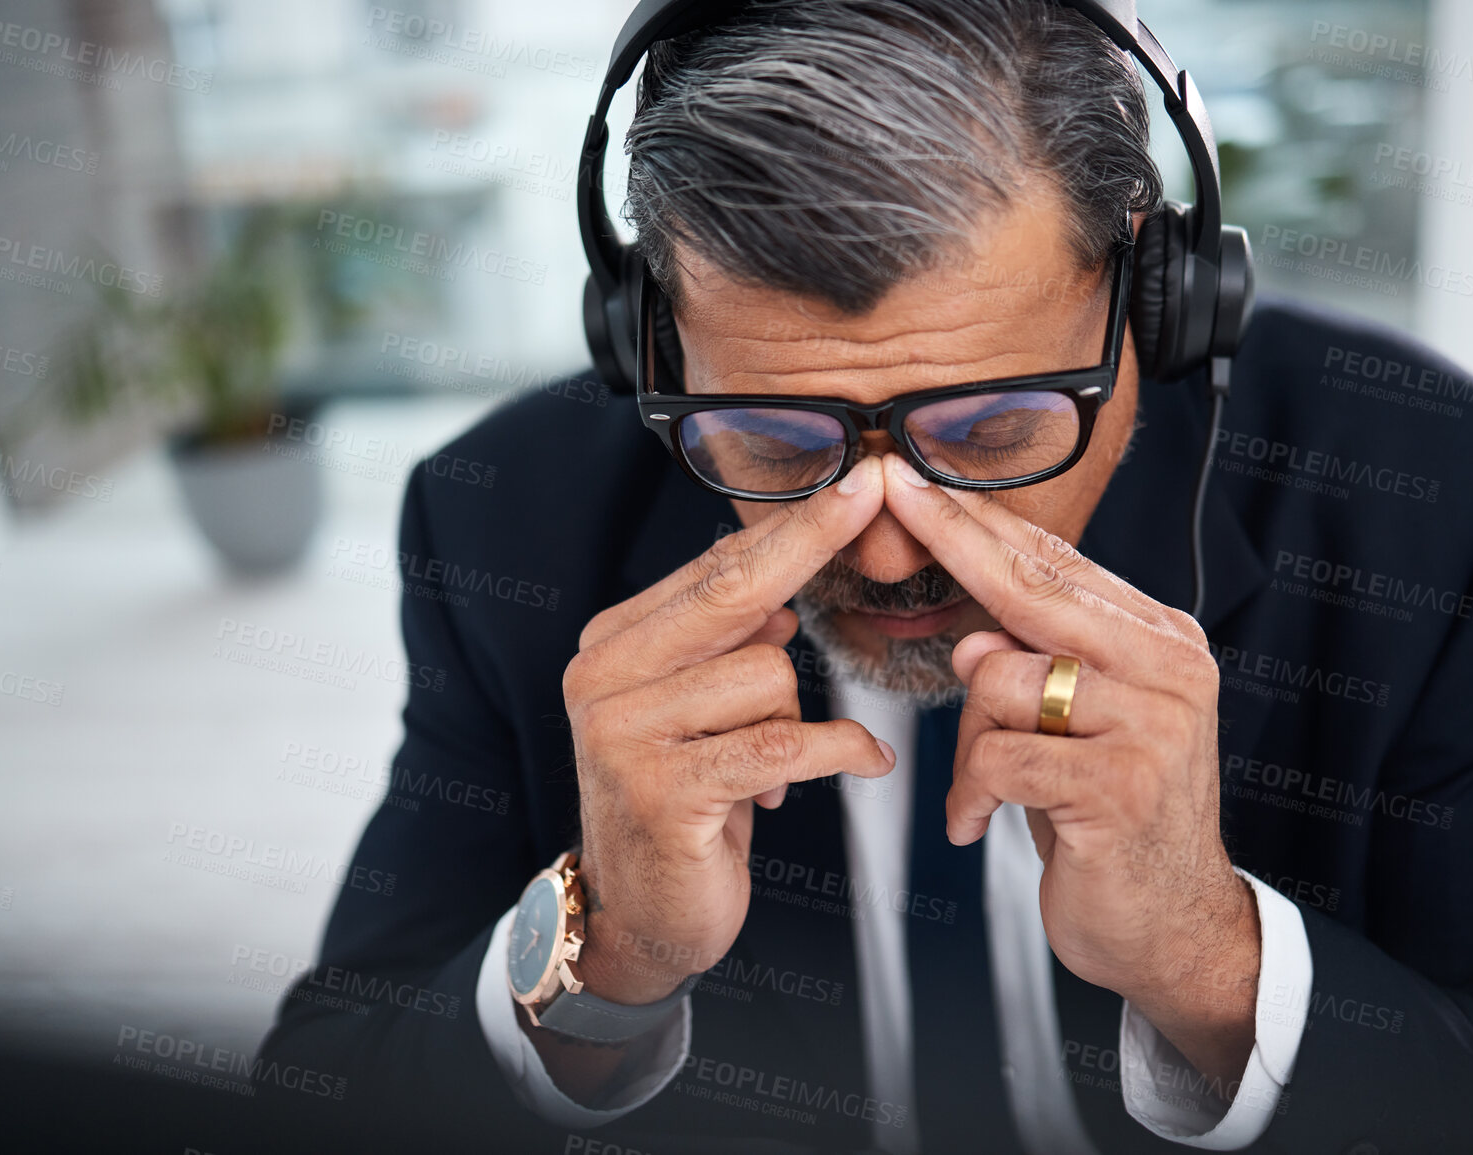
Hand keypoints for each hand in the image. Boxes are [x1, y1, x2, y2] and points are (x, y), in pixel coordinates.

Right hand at [561, 454, 896, 1004]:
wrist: (639, 914)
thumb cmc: (685, 802)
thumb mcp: (696, 711)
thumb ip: (721, 647)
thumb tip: (775, 591)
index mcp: (610, 645)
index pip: (712, 572)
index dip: (789, 528)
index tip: (850, 480)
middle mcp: (602, 677)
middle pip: (733, 595)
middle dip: (810, 543)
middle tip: (870, 494)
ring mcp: (622, 733)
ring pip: (768, 676)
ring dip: (796, 721)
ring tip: (766, 767)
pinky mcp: (662, 790)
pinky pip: (783, 744)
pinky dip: (838, 751)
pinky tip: (864, 762)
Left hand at [879, 453, 1260, 1090]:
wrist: (1172, 925)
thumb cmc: (1114, 817)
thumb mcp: (1086, 725)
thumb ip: (1042, 666)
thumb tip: (973, 634)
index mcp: (1163, 641)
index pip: (1056, 565)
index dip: (980, 521)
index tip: (919, 480)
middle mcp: (1168, 669)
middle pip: (1030, 589)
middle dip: (950, 540)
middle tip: (894, 495)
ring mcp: (1150, 725)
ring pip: (999, 678)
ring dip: (969, 741)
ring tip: (989, 787)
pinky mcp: (1117, 786)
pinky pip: (997, 756)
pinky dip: (971, 792)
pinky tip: (982, 821)